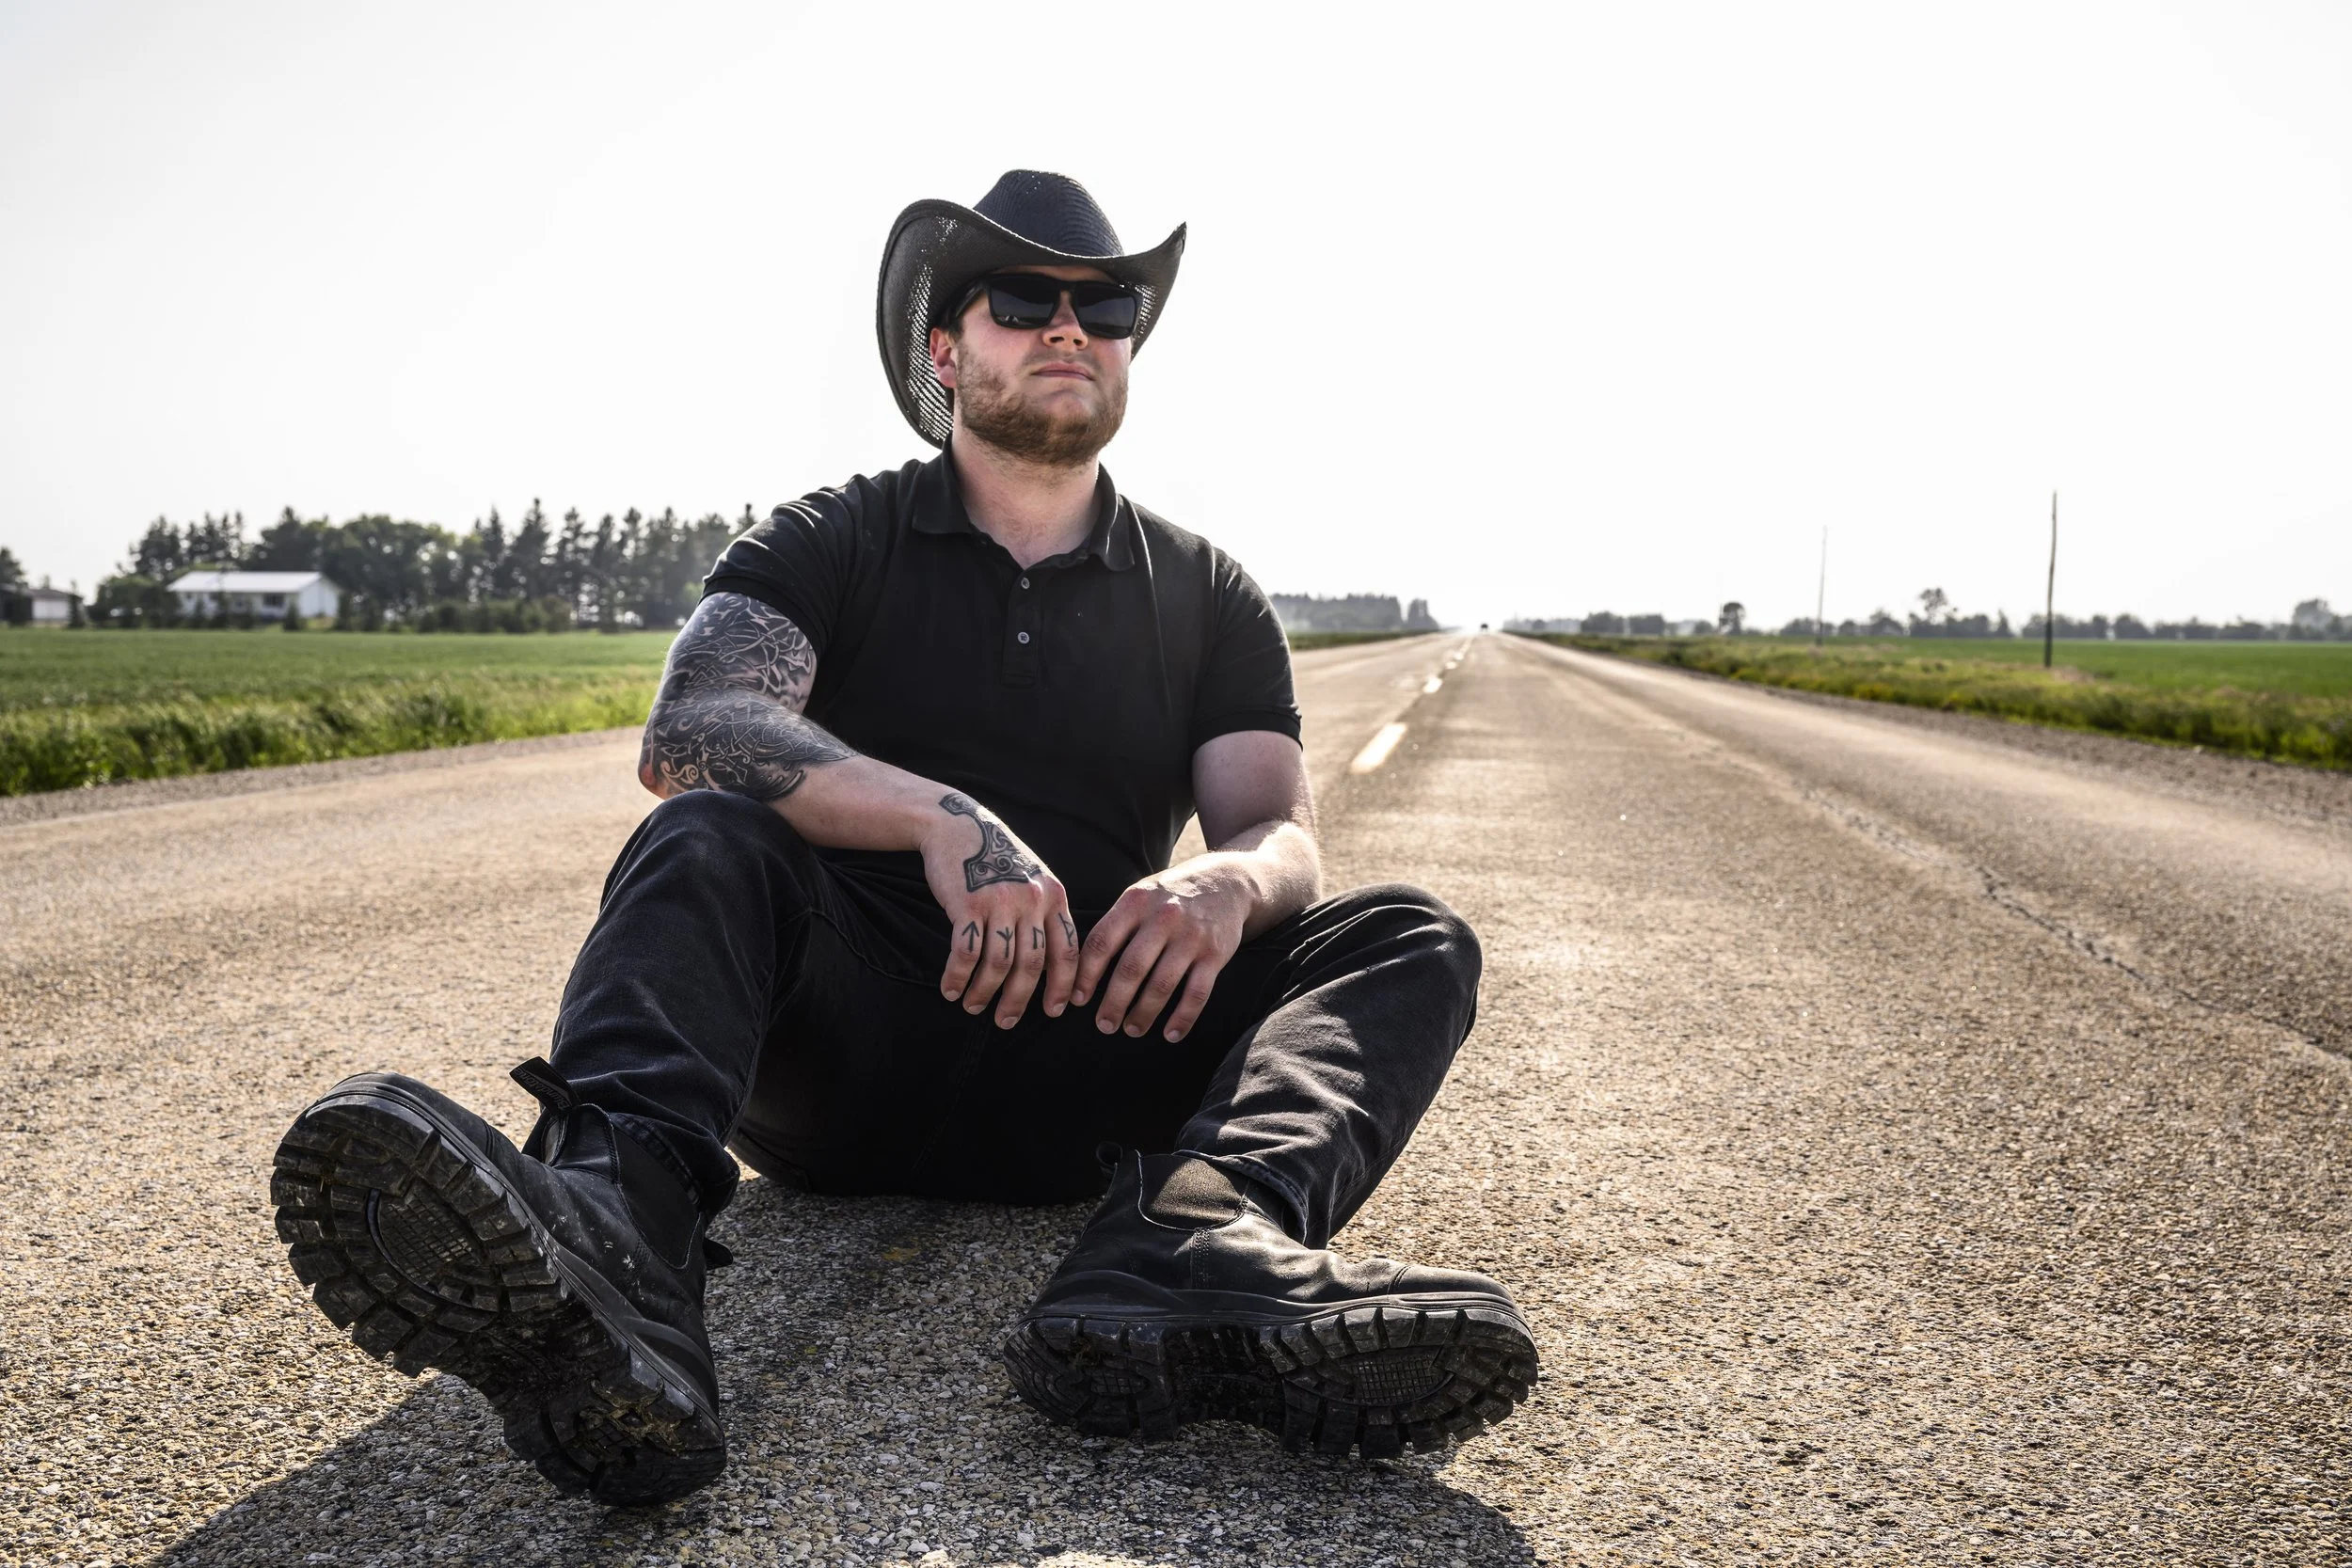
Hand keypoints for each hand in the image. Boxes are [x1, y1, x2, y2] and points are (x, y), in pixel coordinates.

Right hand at [921, 792, 1079, 1027]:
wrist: (957, 825)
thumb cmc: (996, 858)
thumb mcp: (1034, 878)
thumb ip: (1044, 913)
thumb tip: (1050, 966)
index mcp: (1053, 896)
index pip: (1068, 951)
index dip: (1063, 985)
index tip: (1055, 1011)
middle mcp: (1032, 900)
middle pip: (1032, 965)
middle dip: (1019, 1000)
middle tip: (1006, 1022)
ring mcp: (1000, 901)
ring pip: (998, 964)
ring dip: (984, 992)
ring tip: (973, 1006)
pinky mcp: (967, 903)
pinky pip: (965, 952)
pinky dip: (958, 977)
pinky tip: (951, 989)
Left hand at [1077, 860, 1254, 1042]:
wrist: (1226, 882)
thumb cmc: (1170, 896)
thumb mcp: (1140, 895)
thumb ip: (1116, 924)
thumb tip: (1082, 968)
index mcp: (1136, 902)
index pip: (1102, 942)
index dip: (1086, 975)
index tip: (1078, 999)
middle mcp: (1163, 917)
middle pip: (1131, 968)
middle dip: (1114, 1003)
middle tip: (1104, 1025)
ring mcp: (1191, 936)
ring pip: (1162, 985)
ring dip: (1143, 1014)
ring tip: (1132, 1030)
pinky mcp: (1215, 954)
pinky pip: (1197, 994)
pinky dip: (1182, 1018)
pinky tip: (1171, 1034)